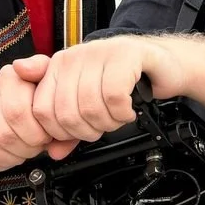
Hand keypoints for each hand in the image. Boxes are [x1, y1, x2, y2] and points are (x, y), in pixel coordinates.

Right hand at [0, 53, 53, 171]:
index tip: (48, 134)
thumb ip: (43, 69)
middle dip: (29, 147)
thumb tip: (20, 67)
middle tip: (39, 145)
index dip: (38, 133)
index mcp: (7, 75)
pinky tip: (14, 155)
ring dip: (15, 156)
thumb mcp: (52, 78)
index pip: (17, 113)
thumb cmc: (45, 95)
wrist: (30, 103)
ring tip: (27, 149)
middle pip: (5, 134)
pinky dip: (2, 162)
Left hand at [31, 36, 187, 151]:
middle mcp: (75, 56)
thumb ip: (68, 128)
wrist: (163, 65)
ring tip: (117, 116)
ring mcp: (99, 52)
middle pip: (66, 113)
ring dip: (108, 123)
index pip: (41, 110)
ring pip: (89, 106)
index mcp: (59, 67)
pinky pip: (114, 96)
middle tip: (103, 125)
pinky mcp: (125, 54)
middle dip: (87, 131)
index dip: (60, 133)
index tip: (79, 133)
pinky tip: (128, 110)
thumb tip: (52, 151)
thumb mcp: (90, 106)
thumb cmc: (126, 84)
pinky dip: (123, 113)